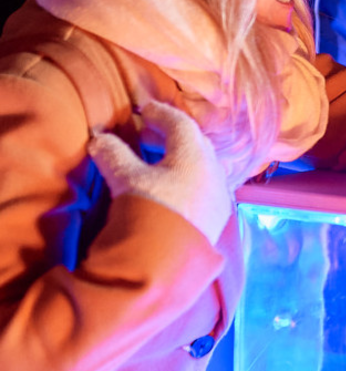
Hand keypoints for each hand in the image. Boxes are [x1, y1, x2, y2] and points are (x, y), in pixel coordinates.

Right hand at [87, 101, 232, 244]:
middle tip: (150, 133)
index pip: (180, 123)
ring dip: (183, 159)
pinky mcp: (219, 215)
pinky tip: (177, 188)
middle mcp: (213, 169)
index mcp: (194, 153)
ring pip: (203, 165)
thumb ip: (114, 155)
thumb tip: (99, 137)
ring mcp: (220, 193)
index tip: (145, 109)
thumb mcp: (127, 180)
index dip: (161, 113)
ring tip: (160, 162)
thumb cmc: (149, 211)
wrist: (169, 261)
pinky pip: (207, 187)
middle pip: (195, 142)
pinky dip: (191, 179)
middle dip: (172, 134)